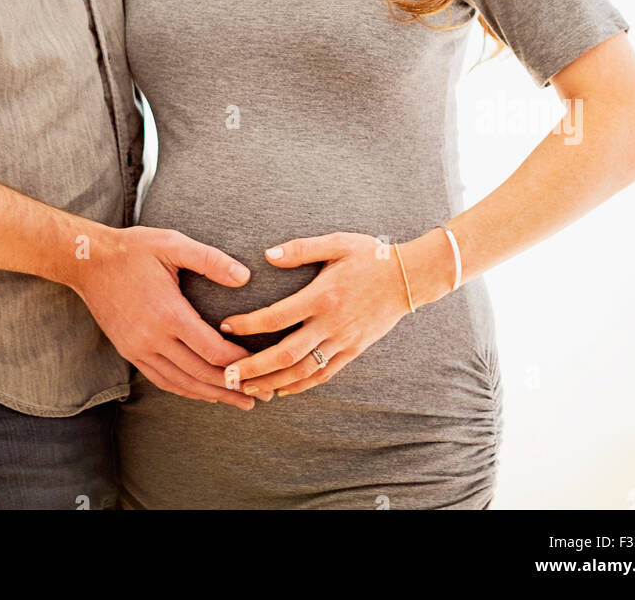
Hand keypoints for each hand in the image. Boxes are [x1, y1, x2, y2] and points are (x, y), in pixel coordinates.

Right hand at [70, 225, 270, 410]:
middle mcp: (152, 338)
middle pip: (200, 375)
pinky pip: (161, 380)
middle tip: (261, 395)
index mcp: (168, 313)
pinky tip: (202, 391)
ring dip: (211, 395)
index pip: (211, 351)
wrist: (87, 262)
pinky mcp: (129, 352)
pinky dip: (186, 389)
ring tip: (238, 401)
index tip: (262, 364)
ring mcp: (138, 349)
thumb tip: (245, 276)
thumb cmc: (133, 249)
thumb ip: (210, 259)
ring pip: (181, 383)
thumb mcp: (173, 243)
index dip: (239, 363)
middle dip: (232, 387)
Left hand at [217, 231, 448, 396]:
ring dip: (272, 383)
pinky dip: (301, 386)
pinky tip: (281, 390)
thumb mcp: (336, 243)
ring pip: (303, 372)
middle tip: (226, 375)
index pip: (277, 317)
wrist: (409, 278)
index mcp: (322, 296)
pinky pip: (324, 374)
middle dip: (253, 368)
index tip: (225, 325)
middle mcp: (331, 324)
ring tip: (246, 388)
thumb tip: (266, 255)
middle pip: (286, 355)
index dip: (248, 325)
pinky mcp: (354, 350)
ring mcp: (343, 341)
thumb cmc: (369, 255)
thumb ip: (300, 249)